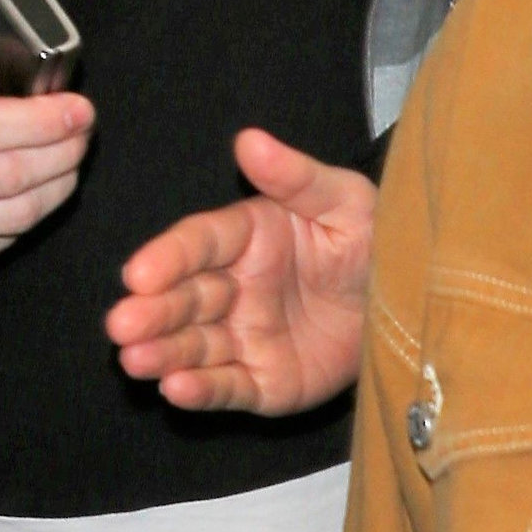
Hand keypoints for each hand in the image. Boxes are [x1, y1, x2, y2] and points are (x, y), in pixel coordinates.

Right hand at [107, 130, 374, 411]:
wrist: (410, 305)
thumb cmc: (374, 243)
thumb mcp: (346, 202)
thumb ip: (297, 177)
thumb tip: (250, 141)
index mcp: (246, 238)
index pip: (198, 244)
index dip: (168, 258)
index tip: (138, 273)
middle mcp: (235, 287)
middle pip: (185, 298)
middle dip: (151, 312)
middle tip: (120, 325)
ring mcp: (245, 336)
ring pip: (194, 345)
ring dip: (162, 353)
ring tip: (134, 360)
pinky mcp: (263, 381)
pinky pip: (227, 386)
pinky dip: (200, 390)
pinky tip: (175, 389)